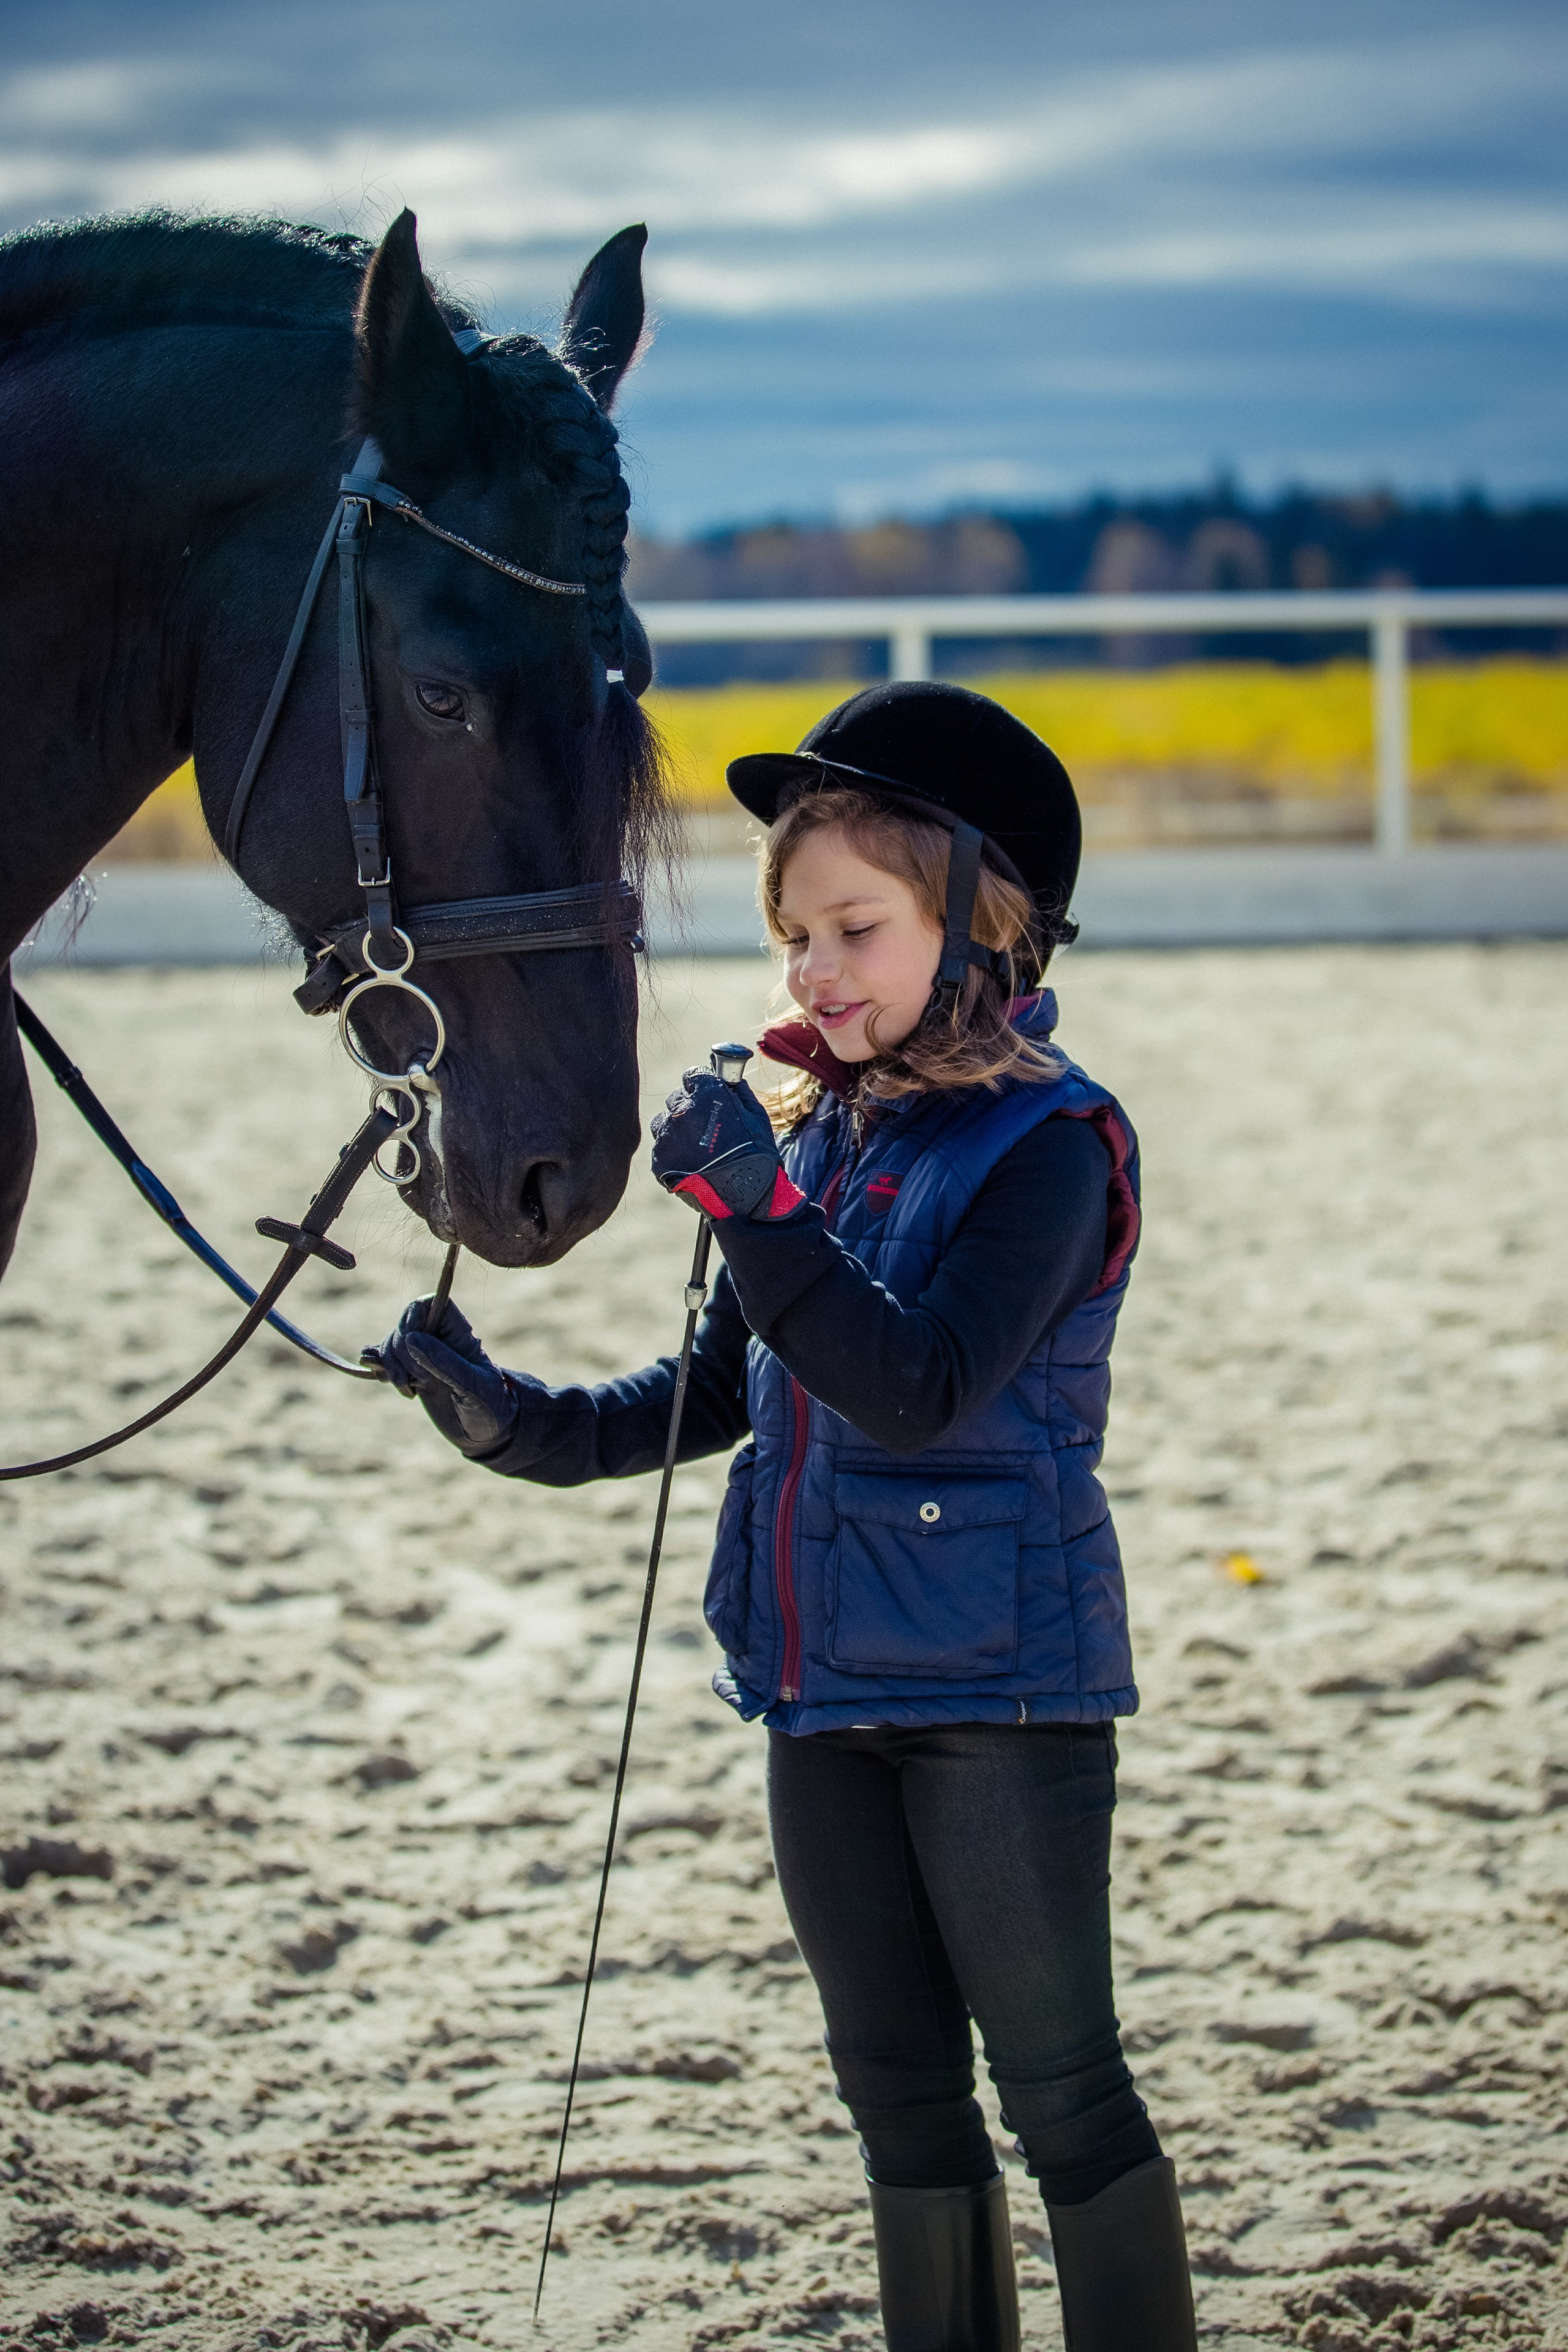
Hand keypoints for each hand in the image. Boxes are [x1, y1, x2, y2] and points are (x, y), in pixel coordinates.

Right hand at [369, 1297, 520, 1454]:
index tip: (413, 1344)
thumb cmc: (489, 1407)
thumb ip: (445, 1362)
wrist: (484, 1433)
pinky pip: (382, 1359)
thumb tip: (412, 1338)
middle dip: (400, 1353)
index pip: (428, 1304)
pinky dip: (376, 1367)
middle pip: (403, 1325)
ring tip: (408, 1390)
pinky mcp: (410, 1373)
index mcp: (458, 1334)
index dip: (413, 1318)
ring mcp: (423, 1357)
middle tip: (420, 1381)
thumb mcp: (472, 1387)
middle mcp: (439, 1340)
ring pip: (391, 1343)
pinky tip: (382, 1378)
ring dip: (389, 1365)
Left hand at [650, 1069, 802, 1220]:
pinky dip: (671, 1152)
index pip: (693, 1075)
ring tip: (694, 1145)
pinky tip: (689, 1161)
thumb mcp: (757, 1116)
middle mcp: (682, 1111)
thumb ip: (740, 1091)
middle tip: (704, 1125)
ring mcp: (667, 1137)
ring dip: (675, 1128)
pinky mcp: (659, 1160)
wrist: (744, 1195)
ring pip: (663, 1122)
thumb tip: (731, 1079)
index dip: (701, 1086)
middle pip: (677, 1099)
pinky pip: (660, 1147)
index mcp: (706, 1094)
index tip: (706, 1095)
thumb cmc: (755, 1154)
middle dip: (689, 1107)